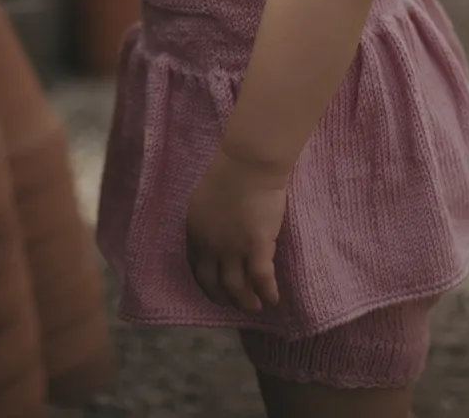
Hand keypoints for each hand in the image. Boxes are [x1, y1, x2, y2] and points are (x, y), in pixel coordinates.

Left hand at [184, 146, 286, 311]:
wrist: (249, 162)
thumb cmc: (231, 170)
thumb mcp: (205, 198)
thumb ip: (208, 220)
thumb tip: (216, 232)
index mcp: (195, 232)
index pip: (197, 268)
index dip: (207, 283)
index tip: (216, 290)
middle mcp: (210, 246)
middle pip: (214, 283)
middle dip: (224, 298)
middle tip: (235, 304)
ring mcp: (233, 248)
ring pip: (236, 287)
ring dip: (245, 301)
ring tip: (254, 307)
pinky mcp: (256, 246)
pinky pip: (261, 279)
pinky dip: (267, 292)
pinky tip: (273, 299)